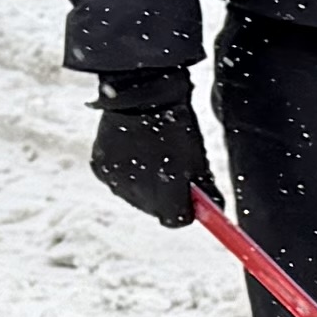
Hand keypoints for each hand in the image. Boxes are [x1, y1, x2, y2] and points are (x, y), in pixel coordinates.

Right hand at [88, 73, 209, 229]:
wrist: (142, 95)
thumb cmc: (177, 126)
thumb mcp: (198, 158)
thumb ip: (206, 188)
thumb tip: (216, 207)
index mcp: (165, 199)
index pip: (177, 220)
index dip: (185, 209)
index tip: (190, 196)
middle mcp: (138, 199)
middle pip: (155, 209)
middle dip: (164, 196)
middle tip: (171, 168)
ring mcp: (116, 183)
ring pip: (133, 193)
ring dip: (142, 182)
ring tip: (150, 152)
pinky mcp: (100, 167)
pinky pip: (116, 177)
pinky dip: (124, 167)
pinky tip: (132, 147)